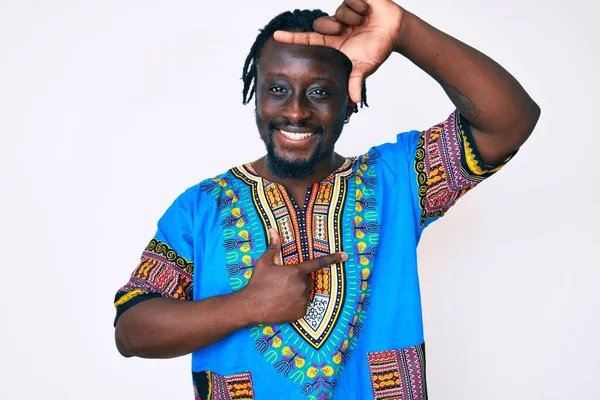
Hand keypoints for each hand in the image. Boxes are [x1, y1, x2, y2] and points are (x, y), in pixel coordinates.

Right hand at [240, 228, 347, 324]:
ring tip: (280, 295)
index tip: (344, 255)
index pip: (318, 263)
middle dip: (299, 281)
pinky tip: (282, 305)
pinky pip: (303, 307)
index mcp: (297, 271)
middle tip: (283, 284)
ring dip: (297, 294)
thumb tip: (274, 229)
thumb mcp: (264, 262)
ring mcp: (303, 300)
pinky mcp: (301, 313)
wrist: (250, 305)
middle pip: (308, 281)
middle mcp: (303, 286)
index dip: (333, 258)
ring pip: (305, 294)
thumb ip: (273, 246)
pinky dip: (295, 306)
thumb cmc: (257, 282)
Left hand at [273, 0, 405, 103]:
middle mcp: (334, 25)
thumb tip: (354, 101)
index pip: (309, 39)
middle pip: (320, 23)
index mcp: (333, 42)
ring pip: (338, 12)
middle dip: (335, 28)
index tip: (275, 36)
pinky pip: (350, 0)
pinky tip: (367, 11)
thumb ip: (356, 81)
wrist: (396, 30)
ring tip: (364, 21)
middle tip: (350, 31)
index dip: (292, 38)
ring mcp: (342, 12)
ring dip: (354, 18)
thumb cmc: (378, 48)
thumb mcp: (365, 66)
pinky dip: (361, 7)